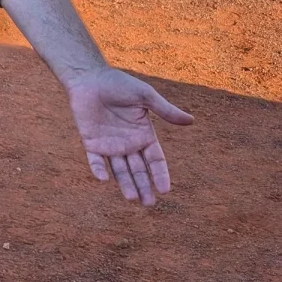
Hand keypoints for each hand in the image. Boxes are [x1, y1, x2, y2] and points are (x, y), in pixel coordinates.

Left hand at [66, 68, 193, 205]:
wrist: (89, 77)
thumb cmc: (118, 84)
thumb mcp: (145, 96)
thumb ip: (165, 110)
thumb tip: (191, 121)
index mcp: (143, 134)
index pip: (155, 160)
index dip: (160, 175)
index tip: (165, 190)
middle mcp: (128, 144)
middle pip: (138, 170)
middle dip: (144, 186)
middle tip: (148, 204)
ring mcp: (109, 145)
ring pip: (119, 170)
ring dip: (125, 184)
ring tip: (132, 198)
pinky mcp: (91, 143)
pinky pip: (95, 160)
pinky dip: (98, 170)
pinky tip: (103, 179)